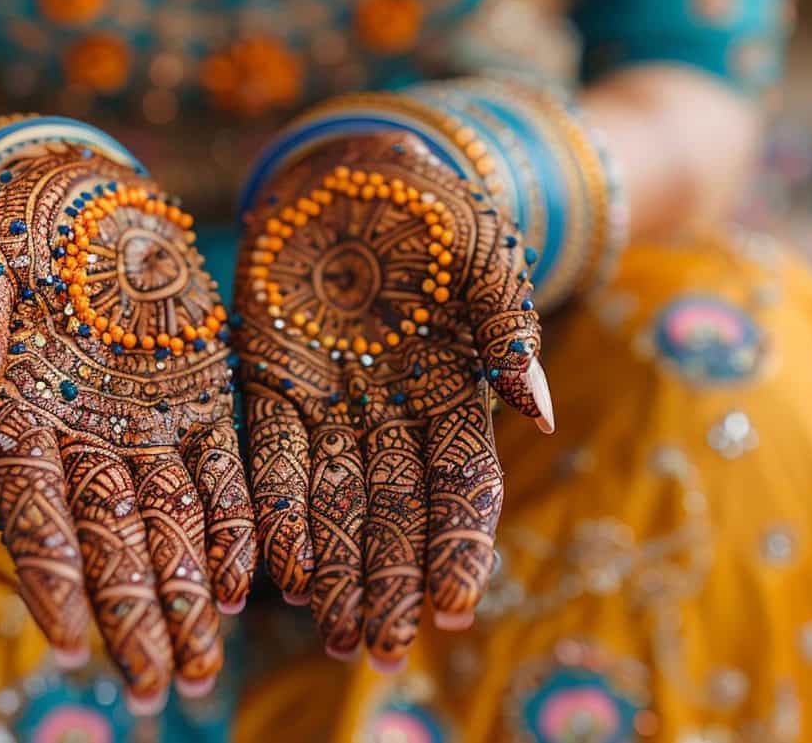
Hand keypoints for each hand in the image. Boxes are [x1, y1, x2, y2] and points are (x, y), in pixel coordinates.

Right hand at [0, 143, 254, 707]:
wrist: (88, 185)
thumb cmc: (19, 218)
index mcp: (22, 416)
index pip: (33, 518)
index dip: (53, 584)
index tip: (72, 648)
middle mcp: (84, 436)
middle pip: (107, 544)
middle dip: (132, 619)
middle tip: (159, 690)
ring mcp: (145, 422)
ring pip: (166, 525)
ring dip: (182, 597)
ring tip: (201, 667)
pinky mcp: (202, 397)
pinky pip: (221, 473)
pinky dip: (231, 527)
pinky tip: (240, 585)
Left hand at [234, 132, 551, 668]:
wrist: (351, 163)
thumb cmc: (433, 206)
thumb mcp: (486, 254)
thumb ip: (510, 330)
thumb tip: (542, 417)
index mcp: (455, 391)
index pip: (463, 485)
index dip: (460, 546)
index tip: (454, 606)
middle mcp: (393, 411)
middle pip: (394, 512)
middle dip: (389, 582)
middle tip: (379, 649)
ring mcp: (331, 400)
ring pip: (335, 500)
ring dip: (334, 569)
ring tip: (332, 634)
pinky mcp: (270, 380)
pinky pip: (272, 456)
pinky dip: (275, 511)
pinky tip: (274, 567)